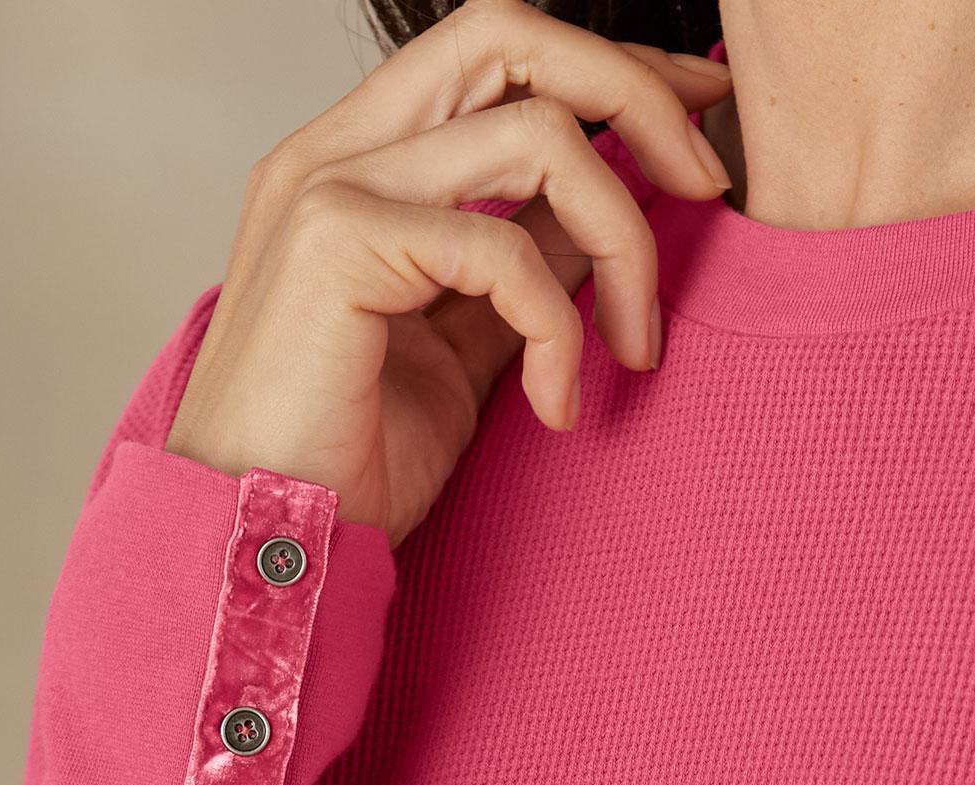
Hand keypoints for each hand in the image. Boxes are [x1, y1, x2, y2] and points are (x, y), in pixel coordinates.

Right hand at [164, 0, 733, 542]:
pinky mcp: (335, 243)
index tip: (697, 114)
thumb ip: (521, 272)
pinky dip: (560, 333)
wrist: (264, 545)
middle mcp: (337, 150)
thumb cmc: (350, 466)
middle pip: (514, 37)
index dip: (608, 69)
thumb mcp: (463, 352)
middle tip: (710, 187)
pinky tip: (555, 406)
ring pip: (539, 135)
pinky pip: (507, 252)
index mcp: (362, 163)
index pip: (498, 52)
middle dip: (639, 95)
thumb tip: (607, 225)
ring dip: (624, 242)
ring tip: (634, 351)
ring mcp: (329, 186)